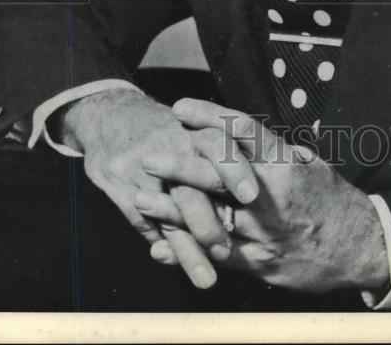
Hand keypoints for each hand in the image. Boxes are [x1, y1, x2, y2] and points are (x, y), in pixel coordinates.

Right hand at [59, 88, 259, 287]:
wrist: (111, 111)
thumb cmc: (166, 125)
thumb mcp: (195, 122)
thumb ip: (227, 148)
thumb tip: (279, 167)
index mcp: (194, 129)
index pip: (219, 144)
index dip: (235, 169)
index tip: (251, 196)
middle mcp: (169, 147)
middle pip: (190, 186)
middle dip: (207, 222)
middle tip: (225, 251)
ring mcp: (141, 168)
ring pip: (168, 215)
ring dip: (188, 249)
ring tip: (208, 278)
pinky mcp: (120, 185)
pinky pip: (145, 223)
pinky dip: (164, 245)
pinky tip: (177, 262)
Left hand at [133, 98, 389, 293]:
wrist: (360, 247)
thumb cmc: (332, 200)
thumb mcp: (310, 165)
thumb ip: (277, 151)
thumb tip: (247, 133)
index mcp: (284, 163)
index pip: (242, 131)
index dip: (209, 117)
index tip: (182, 107)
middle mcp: (271, 194)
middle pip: (218, 174)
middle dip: (181, 165)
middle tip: (151, 155)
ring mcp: (264, 230)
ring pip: (211, 217)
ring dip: (172, 210)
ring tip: (141, 199)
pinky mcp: (260, 262)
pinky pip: (217, 255)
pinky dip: (187, 250)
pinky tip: (161, 247)